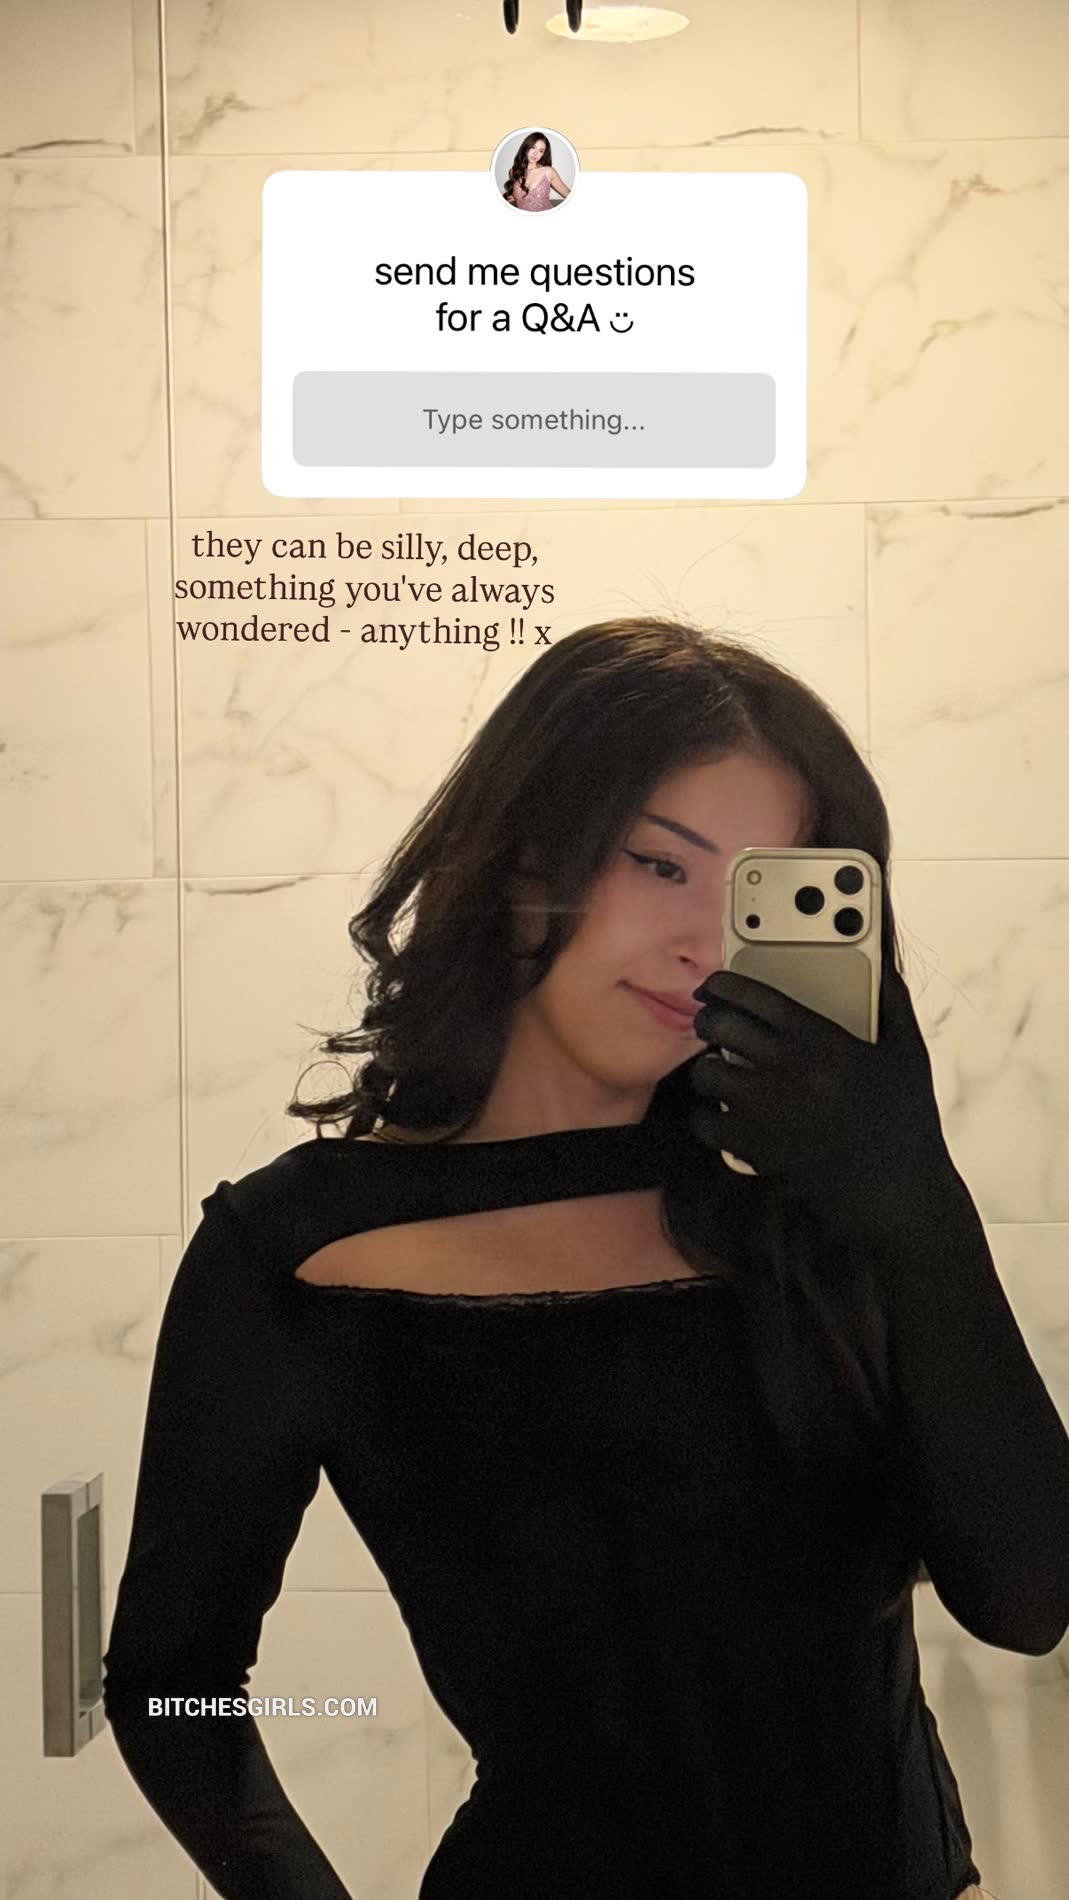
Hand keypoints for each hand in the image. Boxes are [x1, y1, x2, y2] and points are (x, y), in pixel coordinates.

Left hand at [688, 952, 959, 1241]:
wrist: (898, 1189)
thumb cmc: (905, 1118)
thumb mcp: (906, 1049)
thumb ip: (889, 994)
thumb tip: (881, 951)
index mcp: (821, 1040)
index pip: (752, 995)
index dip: (723, 984)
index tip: (713, 985)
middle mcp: (787, 1071)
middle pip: (719, 1027)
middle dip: (708, 1019)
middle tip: (712, 1023)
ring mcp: (766, 1112)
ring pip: (706, 1074)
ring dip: (709, 1067)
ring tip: (722, 1069)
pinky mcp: (756, 1150)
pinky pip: (706, 1123)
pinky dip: (709, 1115)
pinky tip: (723, 1112)